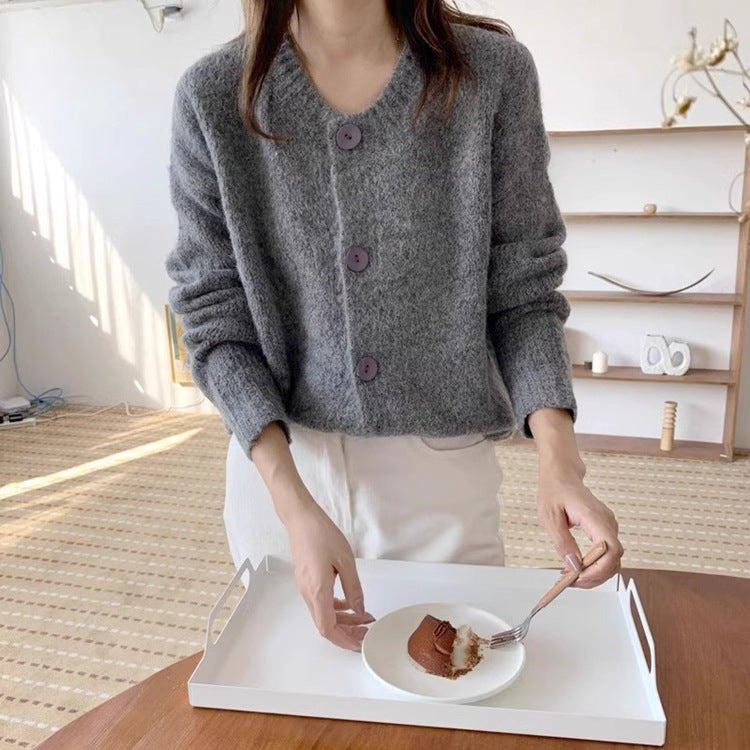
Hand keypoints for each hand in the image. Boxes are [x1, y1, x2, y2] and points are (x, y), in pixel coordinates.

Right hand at [284, 493, 374, 650]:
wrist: (301, 519)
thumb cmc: (321, 534)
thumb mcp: (346, 560)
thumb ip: (354, 588)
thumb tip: (359, 609)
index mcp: (317, 590)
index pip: (328, 628)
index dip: (344, 640)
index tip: (359, 643)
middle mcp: (308, 592)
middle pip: (326, 624)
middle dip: (347, 632)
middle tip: (367, 630)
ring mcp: (304, 587)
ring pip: (323, 614)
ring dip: (343, 619)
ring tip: (363, 616)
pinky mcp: (306, 580)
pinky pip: (320, 602)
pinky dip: (336, 608)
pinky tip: (348, 603)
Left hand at [536, 466, 623, 587]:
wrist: (561, 474)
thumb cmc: (554, 491)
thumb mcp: (549, 517)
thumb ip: (562, 542)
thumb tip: (574, 565)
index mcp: (594, 517)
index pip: (611, 550)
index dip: (599, 569)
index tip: (579, 577)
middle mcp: (607, 522)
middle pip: (614, 559)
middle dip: (595, 576)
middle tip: (571, 582)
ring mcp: (608, 526)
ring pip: (612, 559)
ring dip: (595, 573)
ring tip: (571, 576)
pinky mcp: (604, 529)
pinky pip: (606, 553)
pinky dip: (594, 564)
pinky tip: (577, 567)